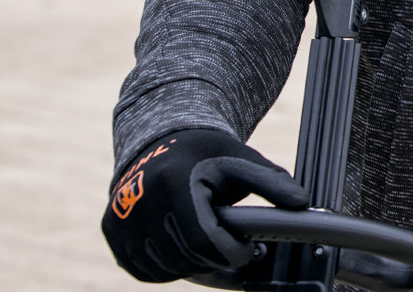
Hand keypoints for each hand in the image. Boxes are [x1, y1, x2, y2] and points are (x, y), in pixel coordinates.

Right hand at [101, 127, 309, 282]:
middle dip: (217, 261)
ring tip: (214, 248)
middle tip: (237, 251)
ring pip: (164, 270)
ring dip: (193, 266)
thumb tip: (302, 203)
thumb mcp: (242, 161)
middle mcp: (140, 203)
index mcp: (173, 183)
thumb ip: (272, 182)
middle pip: (185, 260)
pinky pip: (143, 270)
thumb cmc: (208, 153)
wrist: (161, 141)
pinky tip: (187, 250)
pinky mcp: (110, 232)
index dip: (232, 253)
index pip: (204, 241)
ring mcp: (119, 219)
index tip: (250, 249)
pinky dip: (168, 268)